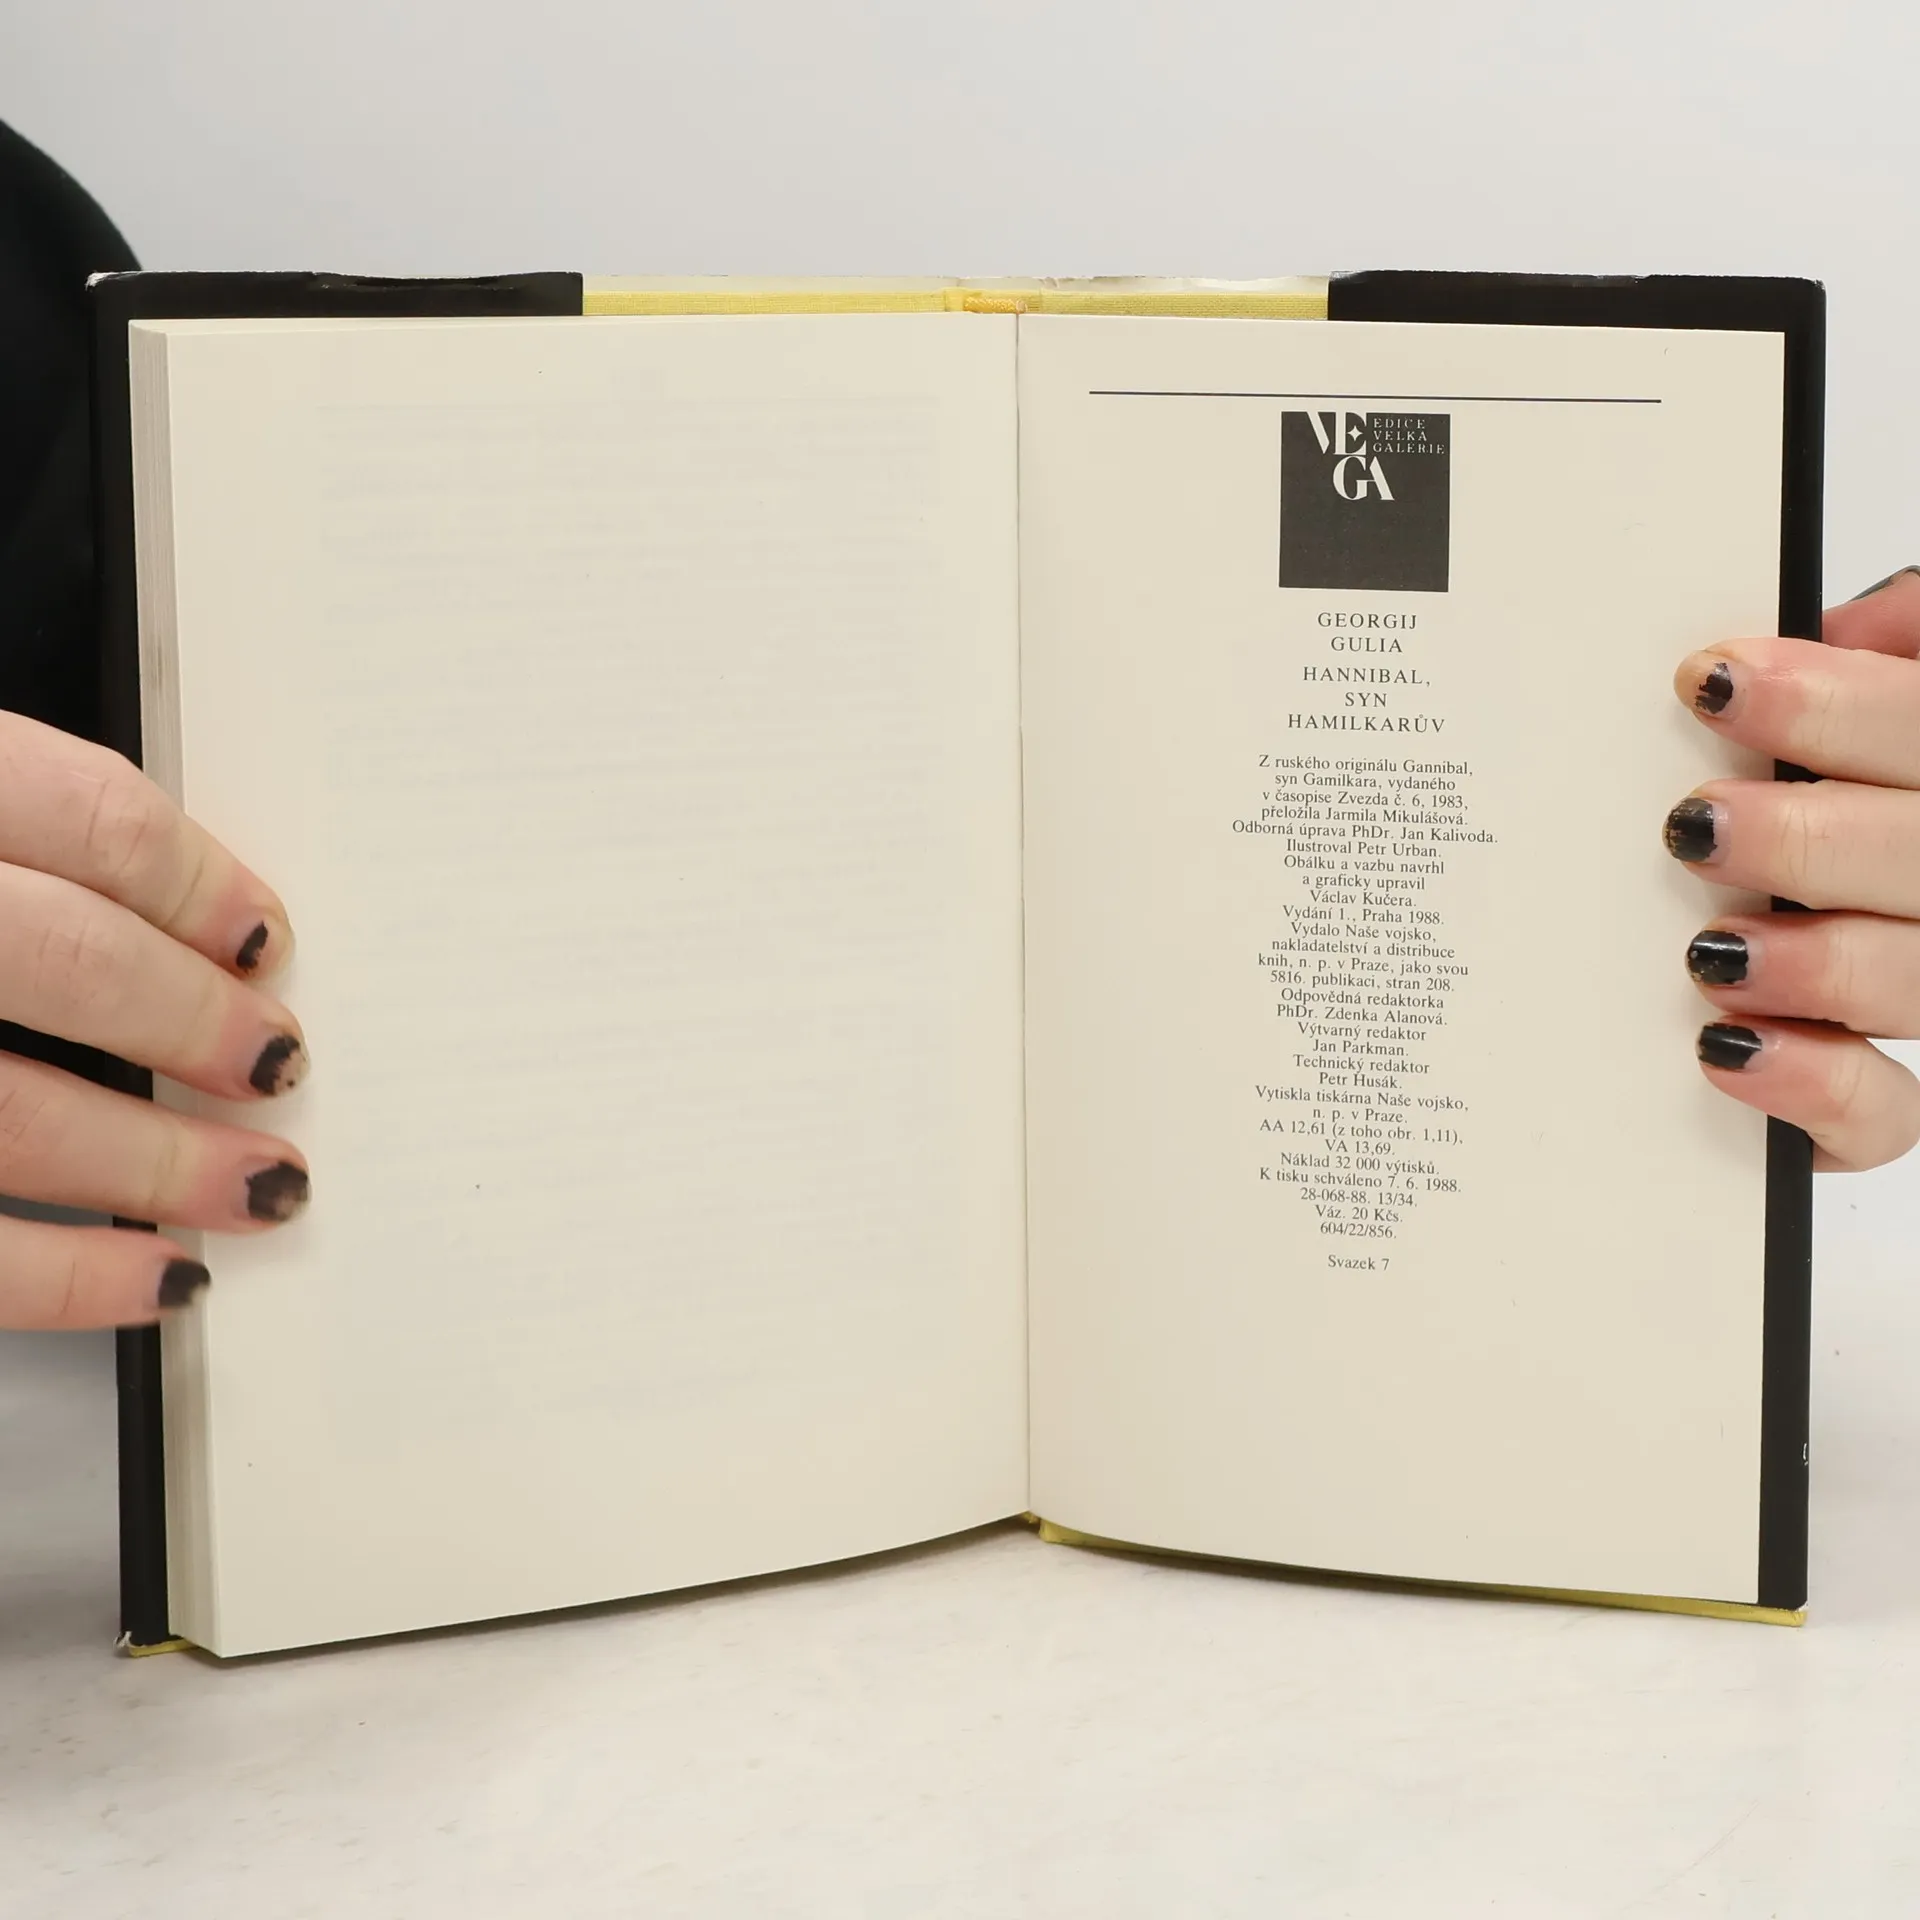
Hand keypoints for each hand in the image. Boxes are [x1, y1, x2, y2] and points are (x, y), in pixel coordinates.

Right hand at [0, 713, 306, 1328]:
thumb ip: (25, 849)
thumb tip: (195, 927)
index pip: (83, 814)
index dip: (200, 883)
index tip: (270, 939)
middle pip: (64, 957)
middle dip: (194, 1021)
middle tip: (280, 1061)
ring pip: (11, 1113)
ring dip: (158, 1162)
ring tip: (262, 1185)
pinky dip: (64, 1278)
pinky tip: (156, 1279)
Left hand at [1668, 568, 1919, 1170]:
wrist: (1768, 913)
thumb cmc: (1808, 809)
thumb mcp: (1831, 722)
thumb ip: (1871, 661)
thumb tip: (1847, 623)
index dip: (1837, 704)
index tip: (1713, 682)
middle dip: (1813, 837)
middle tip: (1698, 826)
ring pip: (1918, 981)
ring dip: (1818, 961)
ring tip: (1709, 948)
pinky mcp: (1875, 1102)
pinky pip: (1886, 1112)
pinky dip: (1812, 1082)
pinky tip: (1726, 1050)